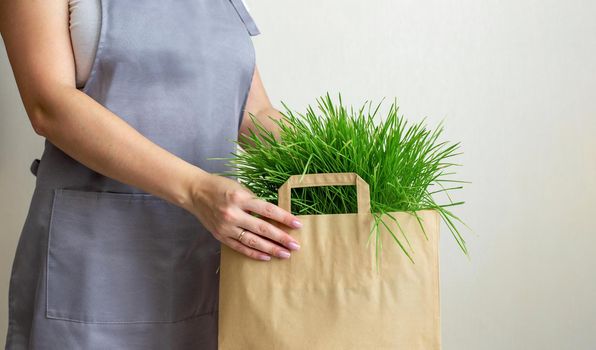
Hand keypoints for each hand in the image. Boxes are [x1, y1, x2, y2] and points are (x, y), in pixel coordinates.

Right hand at [186, 172, 301, 260]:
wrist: (195, 192)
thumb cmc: (220, 187)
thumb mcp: (239, 188)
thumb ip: (254, 201)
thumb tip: (274, 215)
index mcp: (240, 198)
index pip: (268, 210)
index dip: (284, 218)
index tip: (298, 224)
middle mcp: (233, 214)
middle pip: (262, 228)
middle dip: (281, 237)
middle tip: (295, 245)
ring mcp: (226, 227)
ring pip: (253, 241)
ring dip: (271, 249)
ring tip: (285, 254)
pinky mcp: (220, 236)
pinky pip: (240, 247)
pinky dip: (254, 253)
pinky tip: (266, 257)